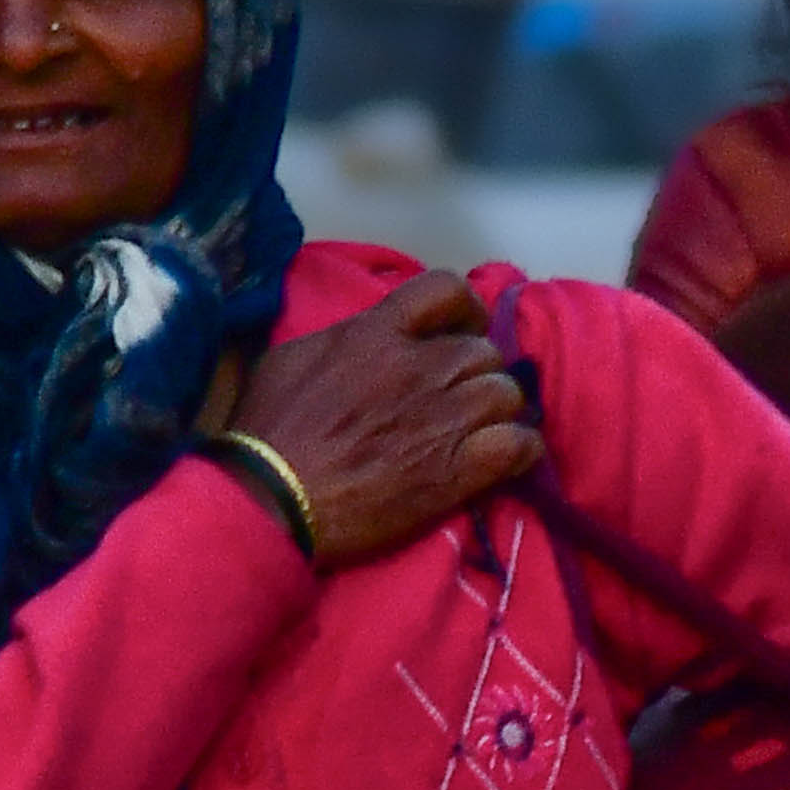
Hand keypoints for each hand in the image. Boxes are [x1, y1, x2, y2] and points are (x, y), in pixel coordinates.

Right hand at [216, 269, 538, 564]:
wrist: (271, 500)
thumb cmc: (268, 431)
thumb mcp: (292, 358)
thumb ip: (343, 338)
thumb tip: (370, 334)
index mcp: (377, 334)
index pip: (445, 289)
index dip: (464, 309)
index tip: (459, 330)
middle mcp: (419, 367)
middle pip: (483, 351)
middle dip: (477, 373)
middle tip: (459, 399)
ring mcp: (442, 418)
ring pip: (507, 394)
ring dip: (498, 412)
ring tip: (480, 431)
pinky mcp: (457, 470)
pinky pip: (520, 445)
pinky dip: (520, 450)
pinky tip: (505, 459)